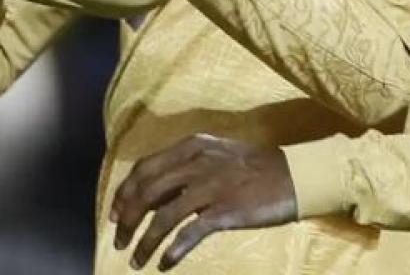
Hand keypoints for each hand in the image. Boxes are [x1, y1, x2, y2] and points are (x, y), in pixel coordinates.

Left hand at [110, 133, 297, 269]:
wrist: (296, 175)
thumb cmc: (256, 168)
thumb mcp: (216, 155)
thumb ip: (187, 168)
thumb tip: (156, 194)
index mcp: (191, 147)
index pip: (143, 169)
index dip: (123, 193)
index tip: (113, 214)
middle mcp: (195, 163)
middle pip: (146, 193)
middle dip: (126, 220)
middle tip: (120, 242)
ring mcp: (210, 187)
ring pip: (162, 217)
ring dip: (144, 241)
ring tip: (136, 261)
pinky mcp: (225, 210)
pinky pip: (189, 233)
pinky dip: (172, 251)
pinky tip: (165, 264)